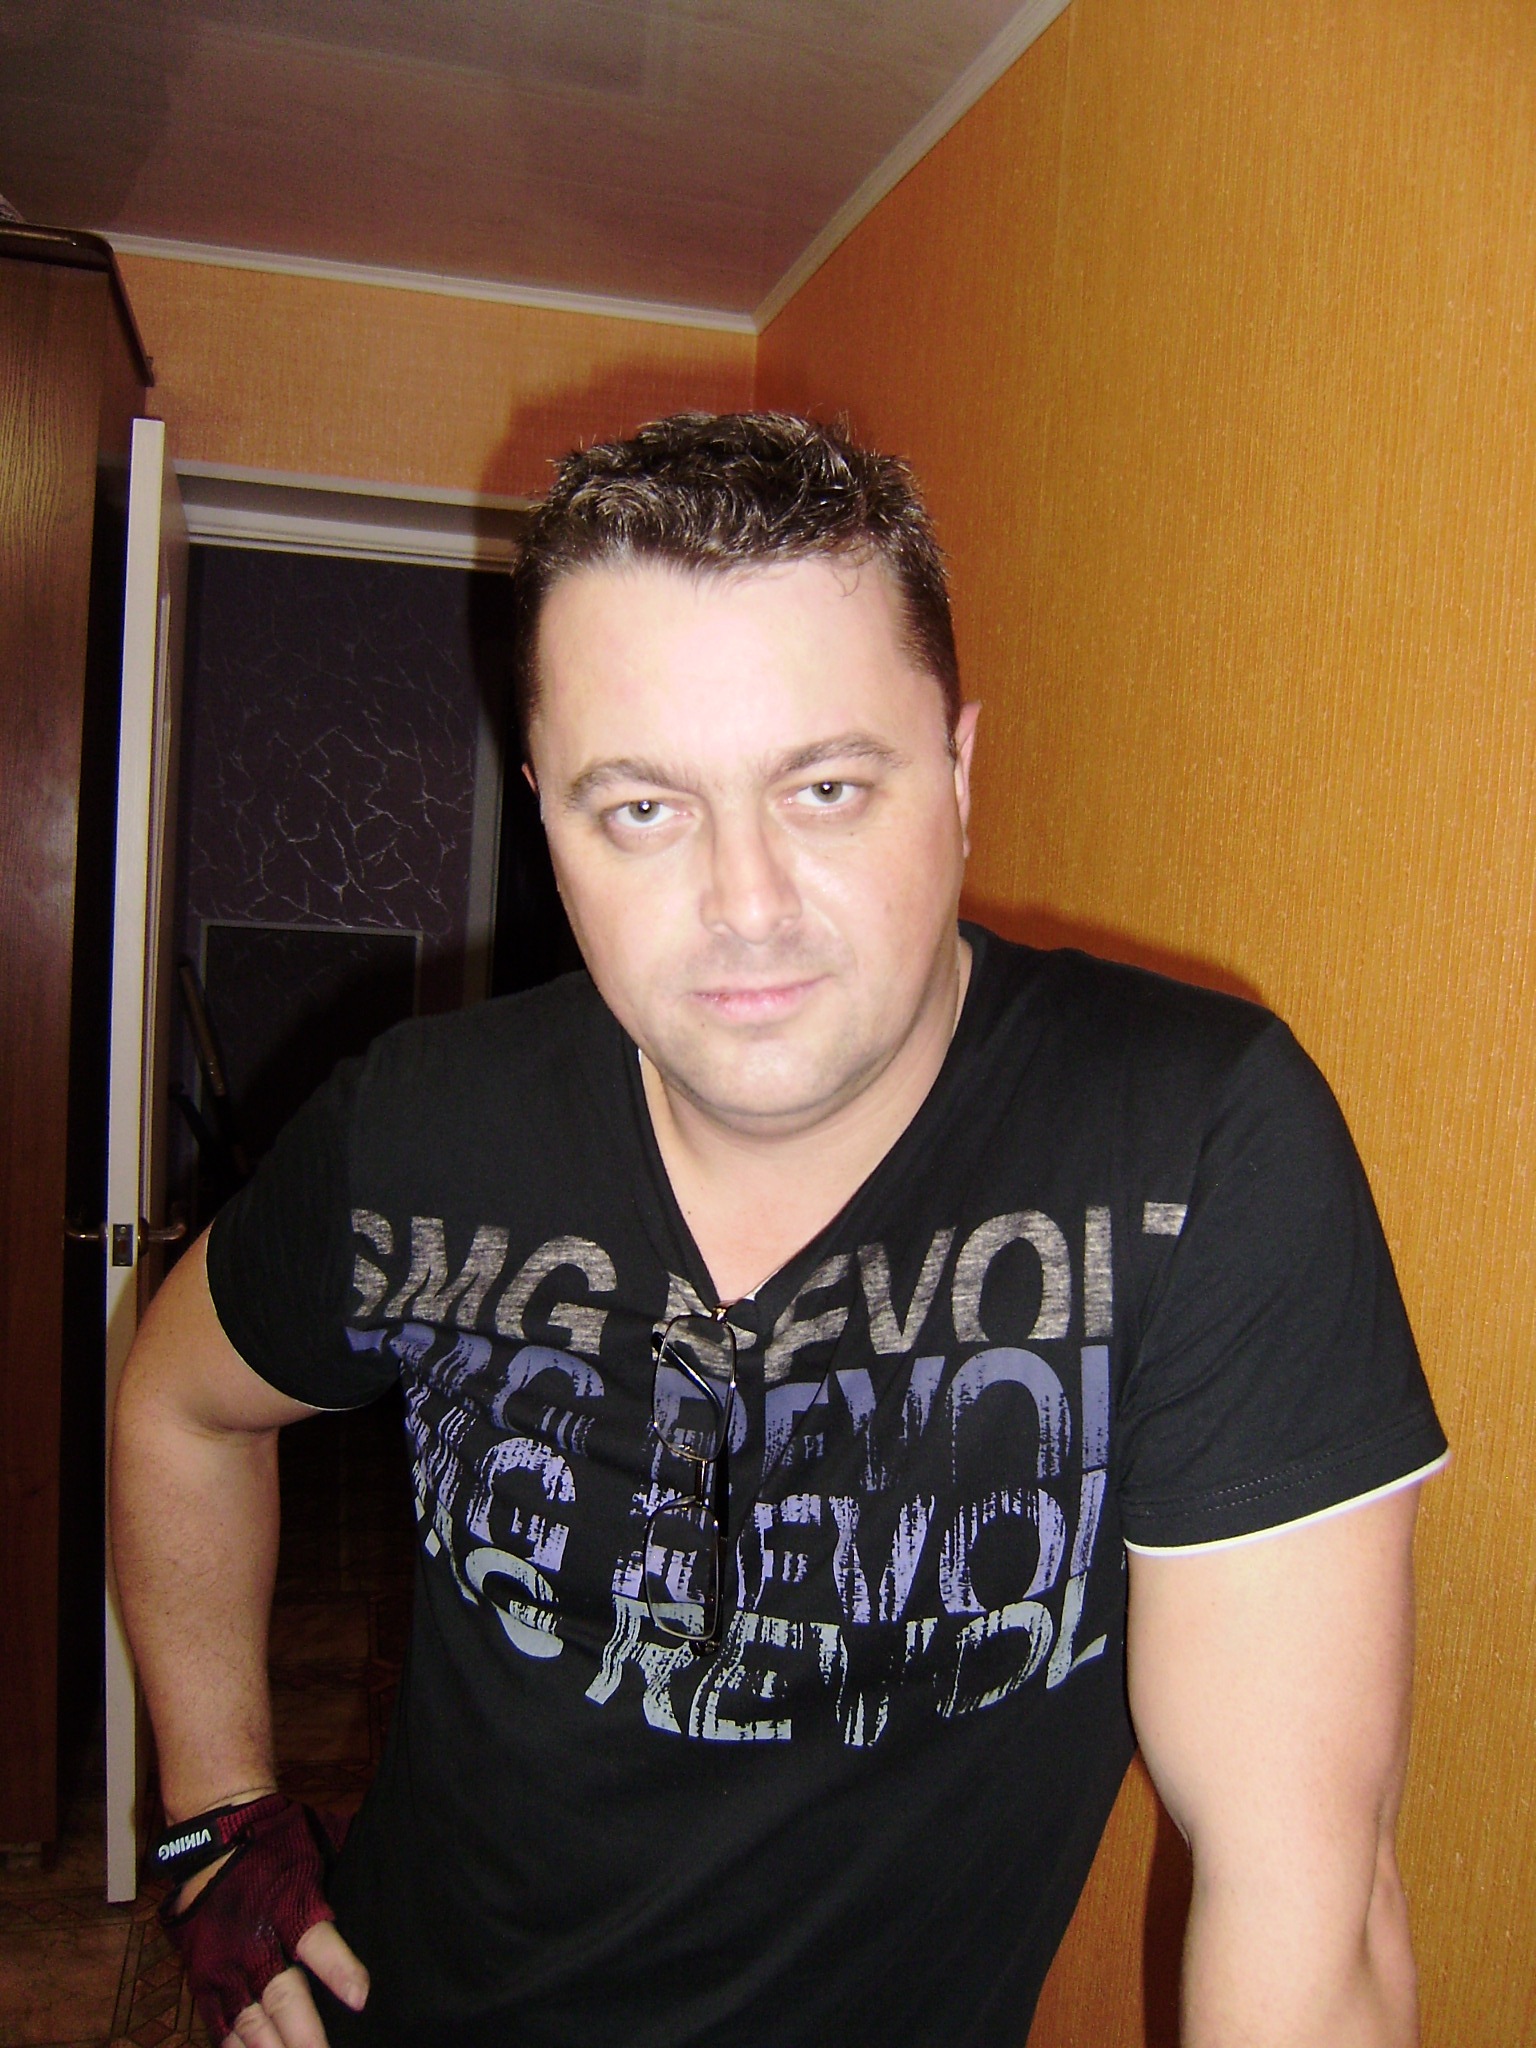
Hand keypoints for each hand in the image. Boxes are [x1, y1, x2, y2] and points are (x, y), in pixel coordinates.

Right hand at [161, 1797, 368, 2044]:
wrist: (213, 1835)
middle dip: (305, 2035)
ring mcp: (226, 1965)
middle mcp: (255, 1939)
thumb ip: (350, 1866)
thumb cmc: (277, 1840)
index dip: (338, 1970)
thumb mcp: (319, 1843)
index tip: (361, 1998)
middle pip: (281, 1996)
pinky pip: (219, 2026)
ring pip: (249, 2022)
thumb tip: (397, 1870)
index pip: (316, 1940)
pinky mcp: (203, 1980)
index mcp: (288, 1902)